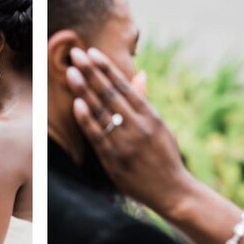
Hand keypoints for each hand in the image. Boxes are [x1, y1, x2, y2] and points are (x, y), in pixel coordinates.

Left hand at [66, 46, 193, 215]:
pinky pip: (97, 135)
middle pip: (110, 93)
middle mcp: (138, 126)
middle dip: (91, 71)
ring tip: (71, 72)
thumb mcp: (160, 126)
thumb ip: (145, 101)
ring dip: (84, 89)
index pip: (124, 86)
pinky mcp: (114, 159)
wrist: (173, 191)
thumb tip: (140, 74)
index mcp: (150, 115)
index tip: (92, 52)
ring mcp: (126, 142)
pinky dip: (86, 119)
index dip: (106, 68)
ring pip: (101, 111)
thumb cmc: (164, 157)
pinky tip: (77, 103)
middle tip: (75, 53)